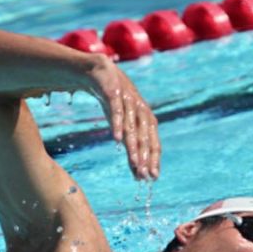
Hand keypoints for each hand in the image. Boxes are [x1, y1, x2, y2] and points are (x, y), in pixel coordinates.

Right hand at [86, 55, 160, 180]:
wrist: (98, 73)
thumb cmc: (114, 105)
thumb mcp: (123, 129)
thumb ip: (131, 150)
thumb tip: (138, 175)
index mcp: (146, 120)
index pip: (153, 142)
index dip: (154, 160)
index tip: (153, 177)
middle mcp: (141, 110)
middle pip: (146, 136)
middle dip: (146, 156)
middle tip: (145, 174)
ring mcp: (128, 101)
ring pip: (133, 126)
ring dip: (134, 145)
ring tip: (135, 163)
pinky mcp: (114, 92)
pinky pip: (117, 110)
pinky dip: (117, 124)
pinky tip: (116, 139)